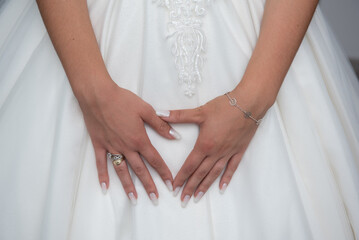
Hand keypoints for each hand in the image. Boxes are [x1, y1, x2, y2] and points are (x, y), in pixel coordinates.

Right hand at [78, 80, 178, 204]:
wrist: (98, 95)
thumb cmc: (123, 100)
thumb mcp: (146, 110)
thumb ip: (161, 125)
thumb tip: (175, 136)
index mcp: (139, 139)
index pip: (155, 160)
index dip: (163, 172)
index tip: (170, 184)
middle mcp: (126, 147)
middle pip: (140, 170)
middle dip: (149, 185)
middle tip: (155, 199)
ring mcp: (112, 147)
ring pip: (122, 171)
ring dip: (128, 186)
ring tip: (134, 199)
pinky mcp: (99, 145)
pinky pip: (101, 163)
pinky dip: (102, 176)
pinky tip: (105, 187)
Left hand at [160, 89, 268, 206]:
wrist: (249, 104)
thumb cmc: (224, 107)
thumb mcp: (200, 112)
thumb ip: (178, 115)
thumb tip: (159, 114)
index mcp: (204, 144)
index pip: (190, 165)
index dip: (181, 177)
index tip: (174, 188)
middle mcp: (216, 152)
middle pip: (201, 173)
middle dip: (190, 187)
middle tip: (183, 201)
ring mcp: (228, 153)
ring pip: (214, 174)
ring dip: (205, 187)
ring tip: (197, 198)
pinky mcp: (238, 151)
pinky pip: (231, 168)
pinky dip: (226, 178)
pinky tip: (221, 188)